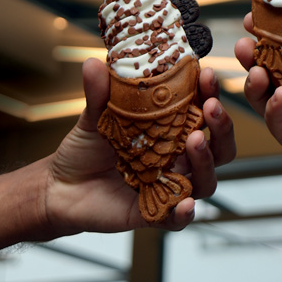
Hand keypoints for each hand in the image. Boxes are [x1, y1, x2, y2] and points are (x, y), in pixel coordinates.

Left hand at [42, 58, 235, 235]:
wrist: (59, 187)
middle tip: (211, 107)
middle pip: (219, 147)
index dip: (209, 93)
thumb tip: (93, 63)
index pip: (202, 111)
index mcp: (172, 130)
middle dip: (222, 127)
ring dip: (206, 160)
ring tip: (196, 140)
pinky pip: (177, 218)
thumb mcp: (94, 117)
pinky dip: (184, 211)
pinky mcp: (154, 212)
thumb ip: (99, 93)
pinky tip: (184, 203)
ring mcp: (169, 185)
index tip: (208, 74)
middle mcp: (177, 158)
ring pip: (205, 180)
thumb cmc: (85, 148)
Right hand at [235, 0, 281, 194]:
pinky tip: (281, 97)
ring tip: (255, 69)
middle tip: (242, 44)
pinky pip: (280, 127)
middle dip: (251, 56)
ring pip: (268, 99)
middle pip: (271, 71)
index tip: (253, 18)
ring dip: (255, 83)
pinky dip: (274, 111)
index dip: (268, 32)